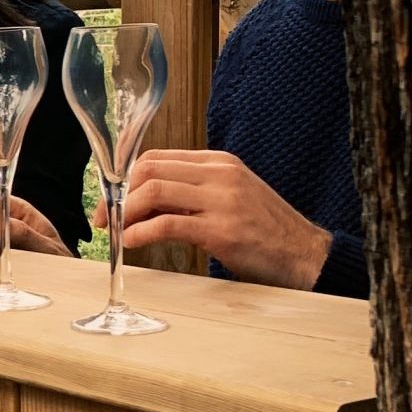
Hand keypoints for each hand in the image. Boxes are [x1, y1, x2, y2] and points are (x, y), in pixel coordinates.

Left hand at [99, 149, 330, 288]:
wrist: (307, 255)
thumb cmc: (263, 231)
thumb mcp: (227, 199)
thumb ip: (189, 194)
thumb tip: (141, 202)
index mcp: (218, 162)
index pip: (156, 157)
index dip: (124, 176)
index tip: (110, 197)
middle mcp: (220, 173)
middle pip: (149, 170)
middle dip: (118, 194)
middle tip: (105, 217)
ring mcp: (223, 200)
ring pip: (154, 192)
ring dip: (126, 212)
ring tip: (117, 231)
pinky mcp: (223, 230)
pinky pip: (168, 225)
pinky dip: (141, 232)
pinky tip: (132, 242)